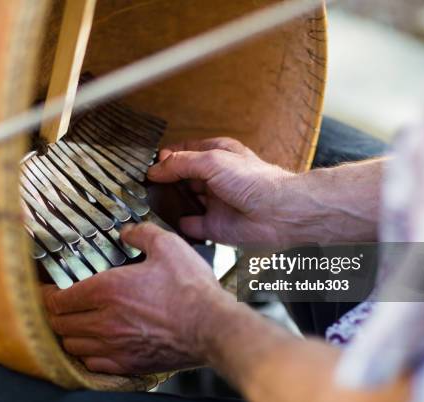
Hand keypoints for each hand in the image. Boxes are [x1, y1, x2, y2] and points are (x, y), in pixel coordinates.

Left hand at [42, 222, 227, 374]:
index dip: (45, 294)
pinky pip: (91, 364)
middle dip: (54, 313)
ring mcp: (114, 346)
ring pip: (72, 345)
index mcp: (107, 290)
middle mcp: (103, 321)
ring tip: (74, 324)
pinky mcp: (127, 364)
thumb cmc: (190, 289)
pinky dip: (86, 354)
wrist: (211, 327)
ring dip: (68, 333)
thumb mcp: (168, 246)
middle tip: (57, 305)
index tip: (46, 290)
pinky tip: (94, 345)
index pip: (57, 298)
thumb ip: (142, 234)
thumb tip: (128, 232)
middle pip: (59, 323)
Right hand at [148, 137, 293, 245]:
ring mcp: (214, 203)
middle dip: (165, 181)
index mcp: (217, 155)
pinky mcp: (215, 226)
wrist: (278, 212)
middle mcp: (215, 178)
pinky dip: (181, 225)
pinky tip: (170, 222)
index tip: (149, 165)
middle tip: (145, 184)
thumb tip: (156, 168)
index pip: (185, 152)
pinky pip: (191, 226)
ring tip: (150, 202)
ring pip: (185, 201)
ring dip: (171, 202)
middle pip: (182, 178)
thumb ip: (181, 164)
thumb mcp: (212, 161)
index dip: (167, 157)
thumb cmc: (256, 181)